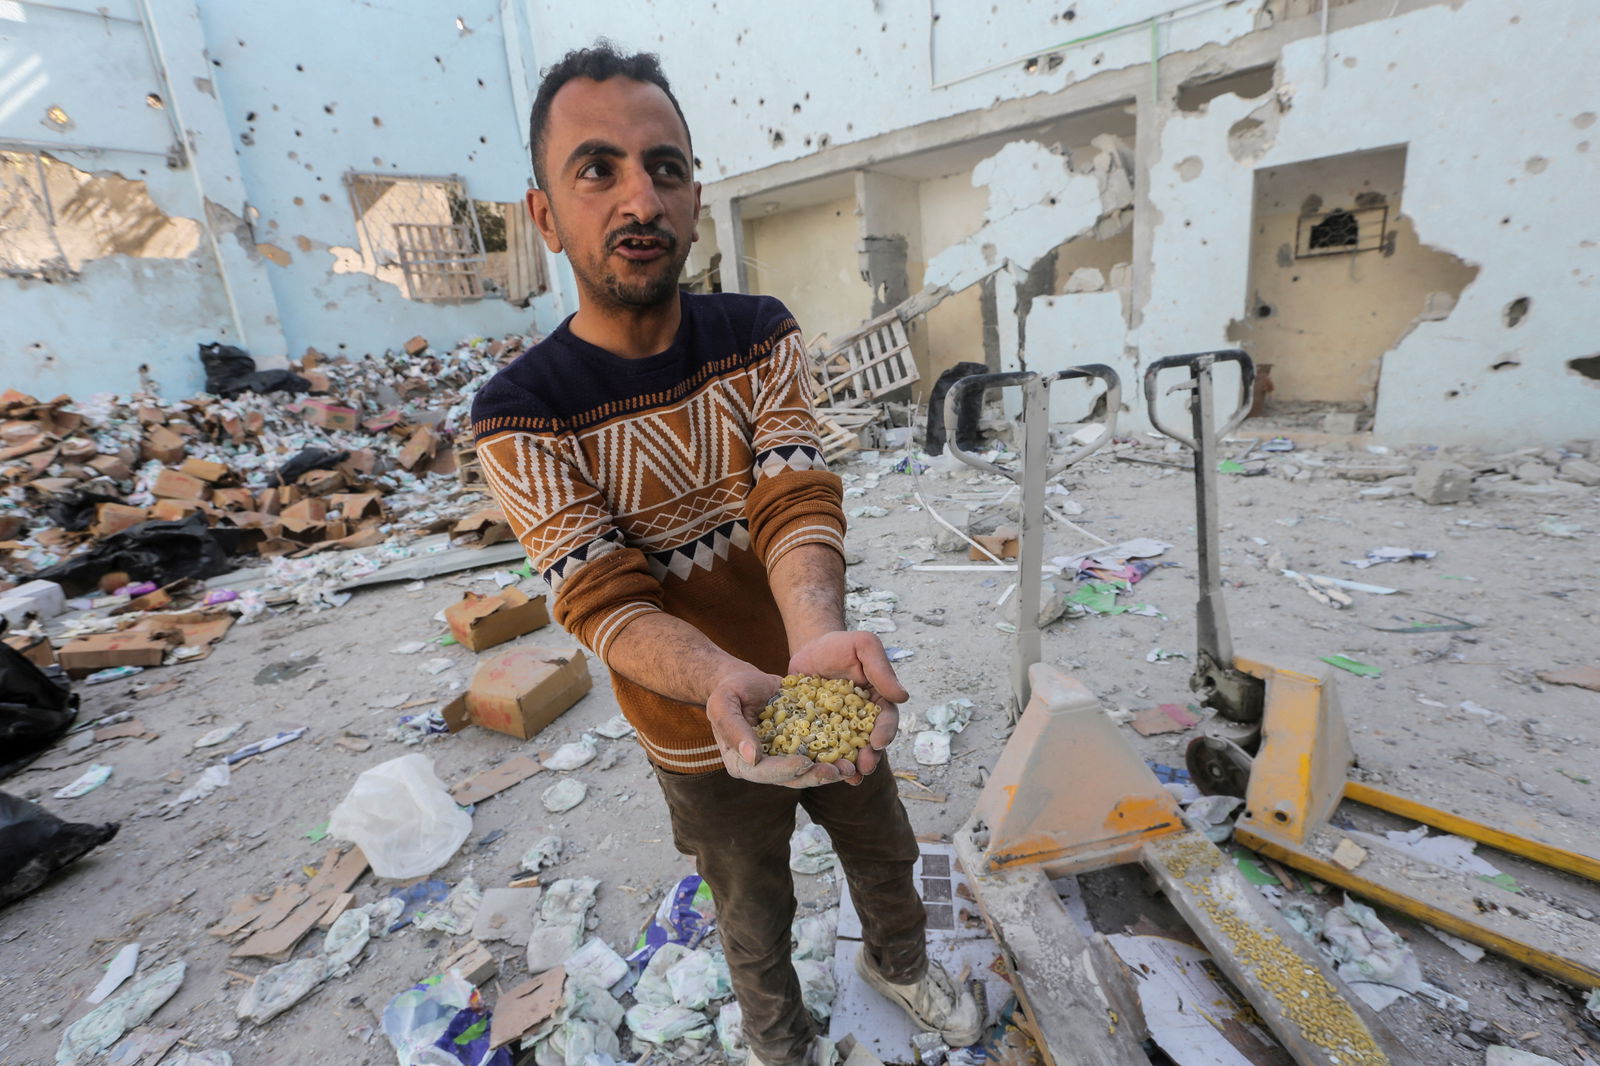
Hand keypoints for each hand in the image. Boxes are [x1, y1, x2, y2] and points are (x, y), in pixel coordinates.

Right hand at [705, 666, 845, 787]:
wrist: (745, 681)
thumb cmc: (729, 690)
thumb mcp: (724, 703)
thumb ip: (734, 729)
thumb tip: (752, 757)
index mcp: (740, 762)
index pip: (762, 772)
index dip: (784, 769)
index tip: (804, 762)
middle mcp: (762, 767)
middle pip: (789, 778)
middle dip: (814, 776)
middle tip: (836, 771)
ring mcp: (781, 759)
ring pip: (806, 771)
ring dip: (828, 771)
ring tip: (849, 767)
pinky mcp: (797, 748)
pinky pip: (816, 755)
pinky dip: (833, 755)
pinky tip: (851, 754)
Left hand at [788, 630, 907, 783]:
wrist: (809, 647)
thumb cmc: (841, 644)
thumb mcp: (864, 646)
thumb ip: (881, 669)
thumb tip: (902, 697)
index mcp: (878, 701)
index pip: (886, 719)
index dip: (885, 732)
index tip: (878, 742)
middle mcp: (862, 718)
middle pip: (869, 742)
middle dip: (869, 757)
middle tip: (864, 767)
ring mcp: (839, 727)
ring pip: (848, 751)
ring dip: (850, 765)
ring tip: (847, 777)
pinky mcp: (817, 731)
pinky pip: (822, 749)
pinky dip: (823, 761)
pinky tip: (820, 772)